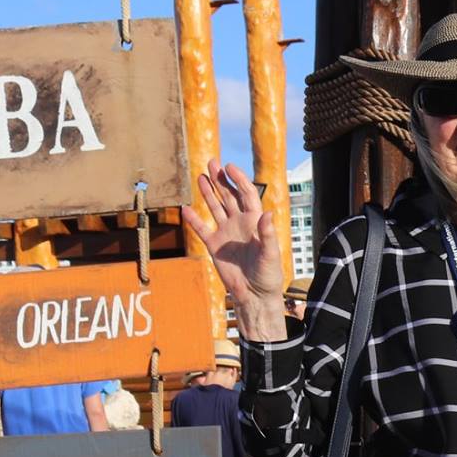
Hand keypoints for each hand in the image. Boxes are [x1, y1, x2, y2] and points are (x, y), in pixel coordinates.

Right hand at [180, 159, 284, 315]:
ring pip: (215, 208)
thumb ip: (268, 234)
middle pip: (229, 196)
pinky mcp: (214, 245)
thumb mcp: (270, 254)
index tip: (229, 167)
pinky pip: (202, 229)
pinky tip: (186, 208)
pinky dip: (194, 219)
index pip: (247, 195)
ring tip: (201, 175)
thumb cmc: (268, 275)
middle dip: (221, 180)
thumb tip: (267, 213)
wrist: (254, 294)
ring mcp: (226, 233)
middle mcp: (240, 223)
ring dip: (208, 192)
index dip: (239, 180)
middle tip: (212, 162)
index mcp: (255, 222)